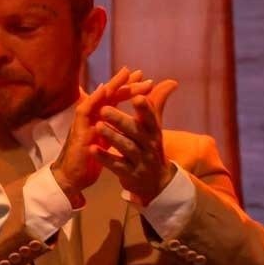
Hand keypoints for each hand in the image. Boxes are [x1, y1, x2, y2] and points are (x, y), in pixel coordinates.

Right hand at [46, 69, 146, 198]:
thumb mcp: (105, 141)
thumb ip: (112, 127)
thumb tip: (121, 119)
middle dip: (125, 83)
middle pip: (110, 94)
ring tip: (126, 73)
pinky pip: (85, 111)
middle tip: (140, 73)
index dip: (130, 90)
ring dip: (113, 85)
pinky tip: (104, 89)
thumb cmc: (88, 159)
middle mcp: (92, 116)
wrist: (73, 177)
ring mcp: (84, 121)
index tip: (147, 81)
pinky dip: (94, 99)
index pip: (116, 100)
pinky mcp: (79, 130)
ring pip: (100, 98)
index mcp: (100, 119)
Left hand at [88, 77, 180, 203]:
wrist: (156, 183)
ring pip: (126, 148)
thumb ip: (157, 104)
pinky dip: (105, 158)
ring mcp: (140, 161)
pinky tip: (92, 149)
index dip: (145, 108)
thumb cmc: (150, 147)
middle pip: (136, 132)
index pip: (151, 117)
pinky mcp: (129, 174)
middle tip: (104, 109)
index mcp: (154, 131)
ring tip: (97, 126)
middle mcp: (149, 145)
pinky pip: (116, 165)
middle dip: (121, 120)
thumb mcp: (154, 127)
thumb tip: (171, 81)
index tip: (137, 97)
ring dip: (112, 137)